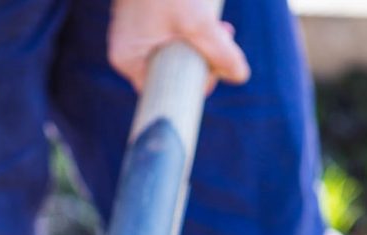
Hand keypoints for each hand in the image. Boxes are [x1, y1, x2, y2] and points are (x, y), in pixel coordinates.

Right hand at [108, 0, 250, 92]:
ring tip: (222, 25)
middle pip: (171, 69)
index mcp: (128, 60)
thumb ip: (219, 51)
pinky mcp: (142, 14)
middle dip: (202, 57)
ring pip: (174, 48)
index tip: (216, 68)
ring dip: (201, 40)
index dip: (193, 83)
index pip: (164, 90)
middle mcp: (126, 49)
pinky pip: (169, 31)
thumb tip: (240, 76)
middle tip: (225, 36)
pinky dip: (191, 25)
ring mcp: (132, 30)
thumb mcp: (196, 20)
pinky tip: (207, 12)